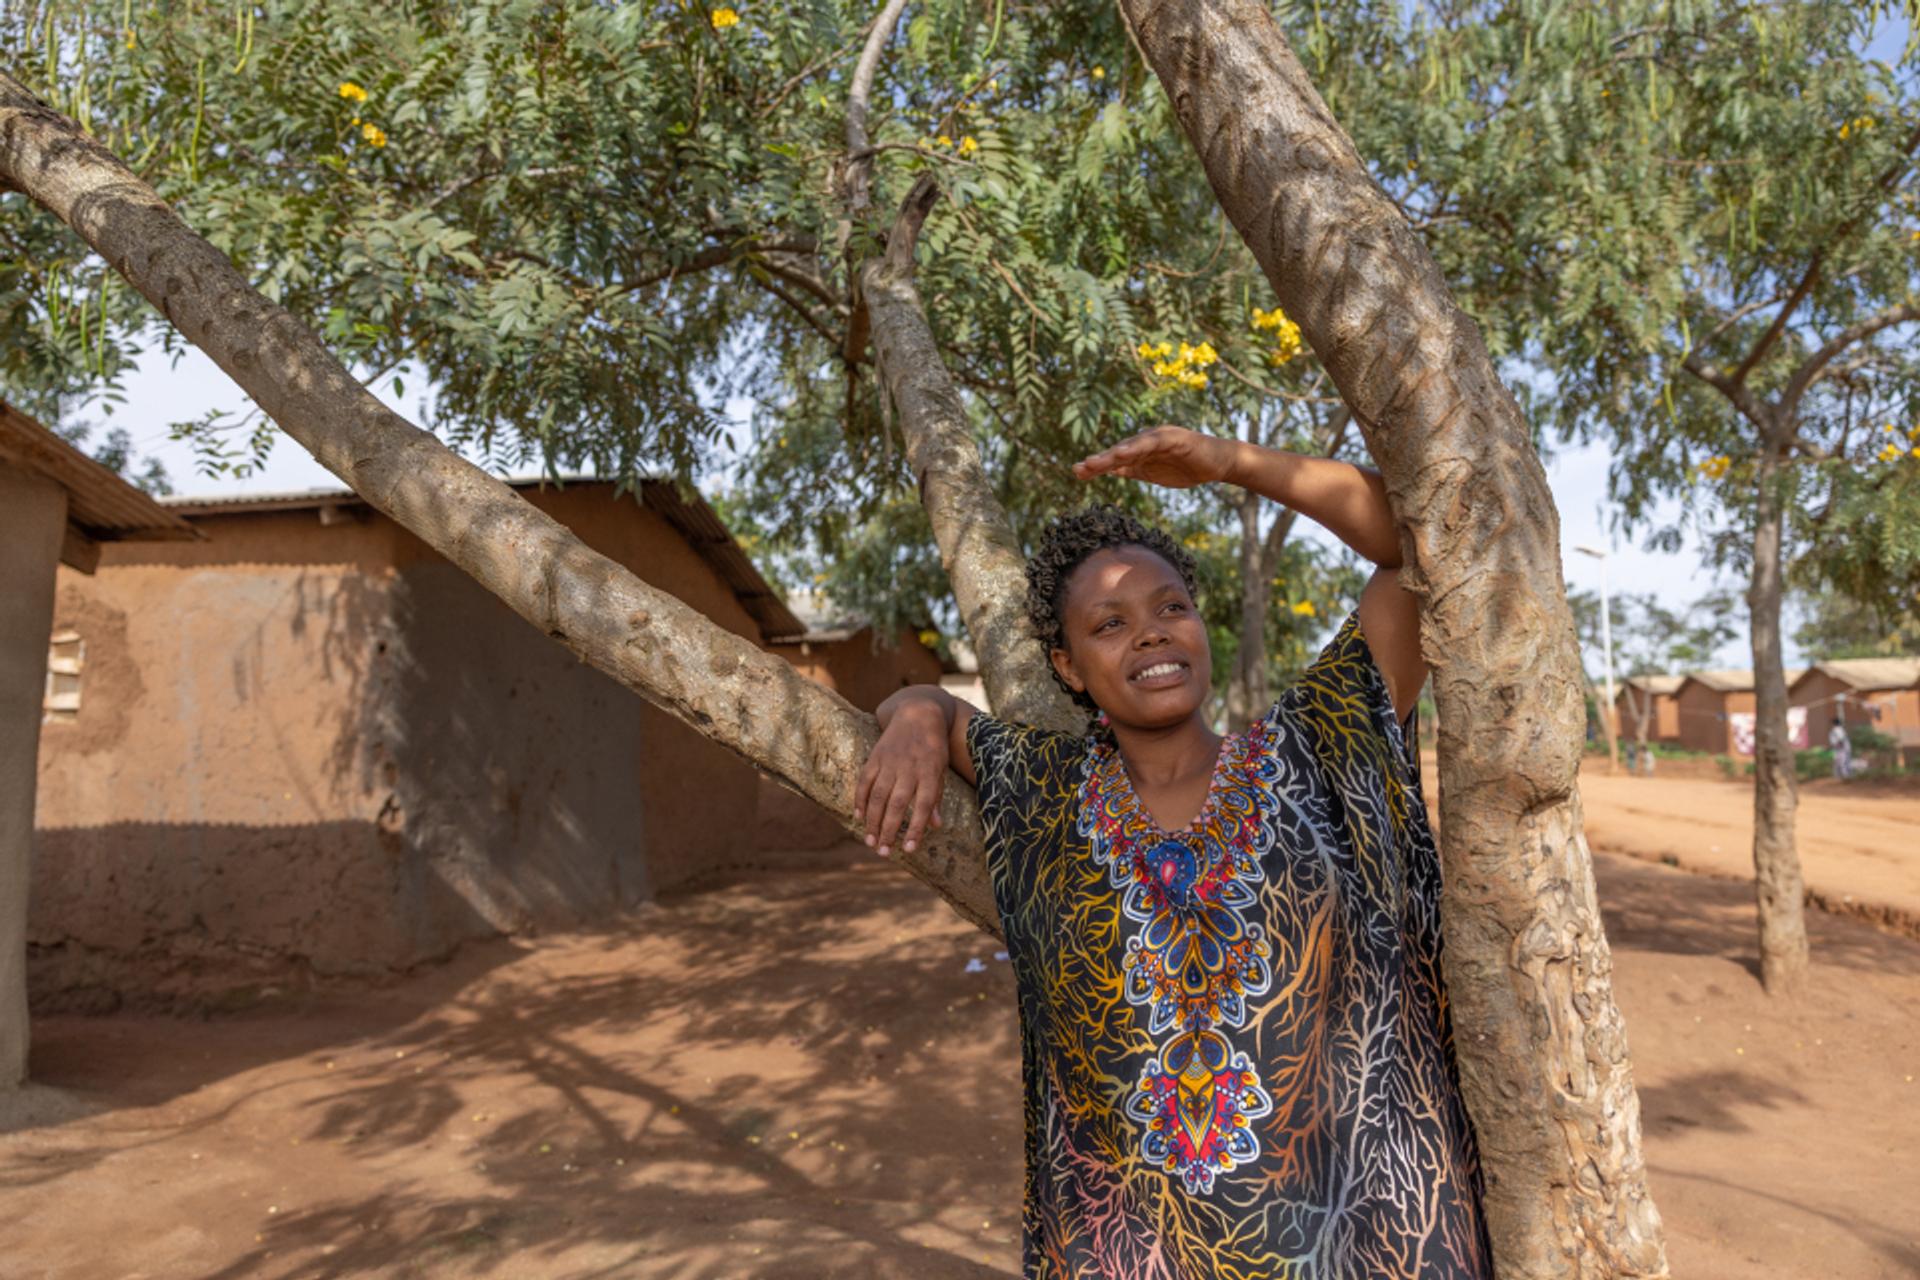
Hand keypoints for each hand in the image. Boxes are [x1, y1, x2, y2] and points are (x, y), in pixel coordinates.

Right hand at [853, 699, 948, 856]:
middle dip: (889, 830)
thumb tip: (935, 826)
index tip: (910, 849)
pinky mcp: (875, 756)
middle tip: (883, 852)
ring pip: (878, 796)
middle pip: (897, 804)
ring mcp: (889, 762)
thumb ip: (936, 796)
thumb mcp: (941, 769)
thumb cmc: (933, 747)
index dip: (916, 828)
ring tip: (870, 842)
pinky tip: (859, 817)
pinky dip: (860, 800)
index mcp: (930, 772)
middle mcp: (909, 767)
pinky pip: (865, 781)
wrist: (918, 713)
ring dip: (872, 821)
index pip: (924, 804)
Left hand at [1072, 425, 1239, 488]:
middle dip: (1099, 461)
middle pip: (1119, 452)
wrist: (1219, 463)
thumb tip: (1111, 470)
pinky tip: (1122, 454)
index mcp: (1141, 450)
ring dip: (1112, 455)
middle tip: (1078, 469)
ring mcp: (1159, 437)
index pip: (1115, 460)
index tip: (1077, 473)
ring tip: (1093, 463)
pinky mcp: (1173, 438)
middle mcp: (1147, 441)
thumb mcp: (1154, 473)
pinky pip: (1152, 442)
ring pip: (1132, 446)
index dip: (1097, 466)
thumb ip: (1134, 469)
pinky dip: (1137, 447)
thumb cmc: (1188, 467)